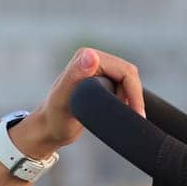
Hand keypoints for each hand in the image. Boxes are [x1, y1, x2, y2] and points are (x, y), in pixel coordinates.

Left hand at [12, 47, 145, 158]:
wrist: (49, 130)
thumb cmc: (54, 117)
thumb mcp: (63, 97)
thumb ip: (75, 75)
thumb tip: (92, 55)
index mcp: (86, 56)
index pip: (125, 71)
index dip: (135, 93)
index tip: (137, 115)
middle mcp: (93, 59)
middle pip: (129, 76)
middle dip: (135, 97)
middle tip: (135, 119)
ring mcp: (97, 70)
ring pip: (129, 83)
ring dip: (132, 100)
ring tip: (126, 117)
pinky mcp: (101, 82)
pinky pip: (124, 88)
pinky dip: (127, 101)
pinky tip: (124, 114)